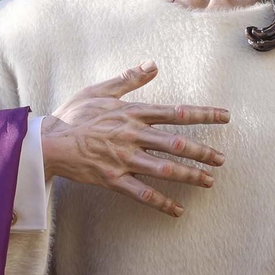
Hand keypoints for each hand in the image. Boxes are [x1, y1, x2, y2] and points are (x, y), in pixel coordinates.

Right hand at [41, 60, 227, 217]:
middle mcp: (133, 135)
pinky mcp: (114, 179)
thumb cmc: (74, 114)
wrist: (49, 141)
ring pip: (164, 168)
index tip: (225, 117)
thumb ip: (129, 78)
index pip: (175, 113)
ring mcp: (124, 159)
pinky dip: (162, 202)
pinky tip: (178, 210)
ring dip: (189, 175)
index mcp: (132, 113)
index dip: (203, 114)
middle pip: (176, 143)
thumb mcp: (100, 90)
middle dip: (202, 151)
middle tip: (222, 158)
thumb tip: (153, 63)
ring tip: (209, 181)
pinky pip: (142, 193)